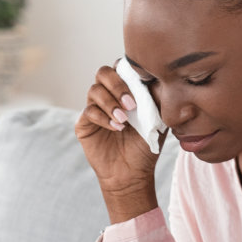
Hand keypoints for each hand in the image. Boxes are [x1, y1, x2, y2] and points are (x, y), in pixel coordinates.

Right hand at [75, 63, 161, 218]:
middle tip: (131, 104)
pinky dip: (104, 118)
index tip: (141, 88)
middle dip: (117, 85)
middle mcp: (108, 95)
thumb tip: (156, 76)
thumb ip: (156, 97)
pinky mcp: (84, 123)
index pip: (121, 68)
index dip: (128, 72)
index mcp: (125, 90)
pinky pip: (89, 111)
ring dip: (110, 103)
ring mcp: (94, 108)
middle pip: (103, 73)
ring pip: (94, 90)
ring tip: (124, 120)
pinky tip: (117, 128)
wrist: (133, 172)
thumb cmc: (146, 144)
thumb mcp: (157, 119)